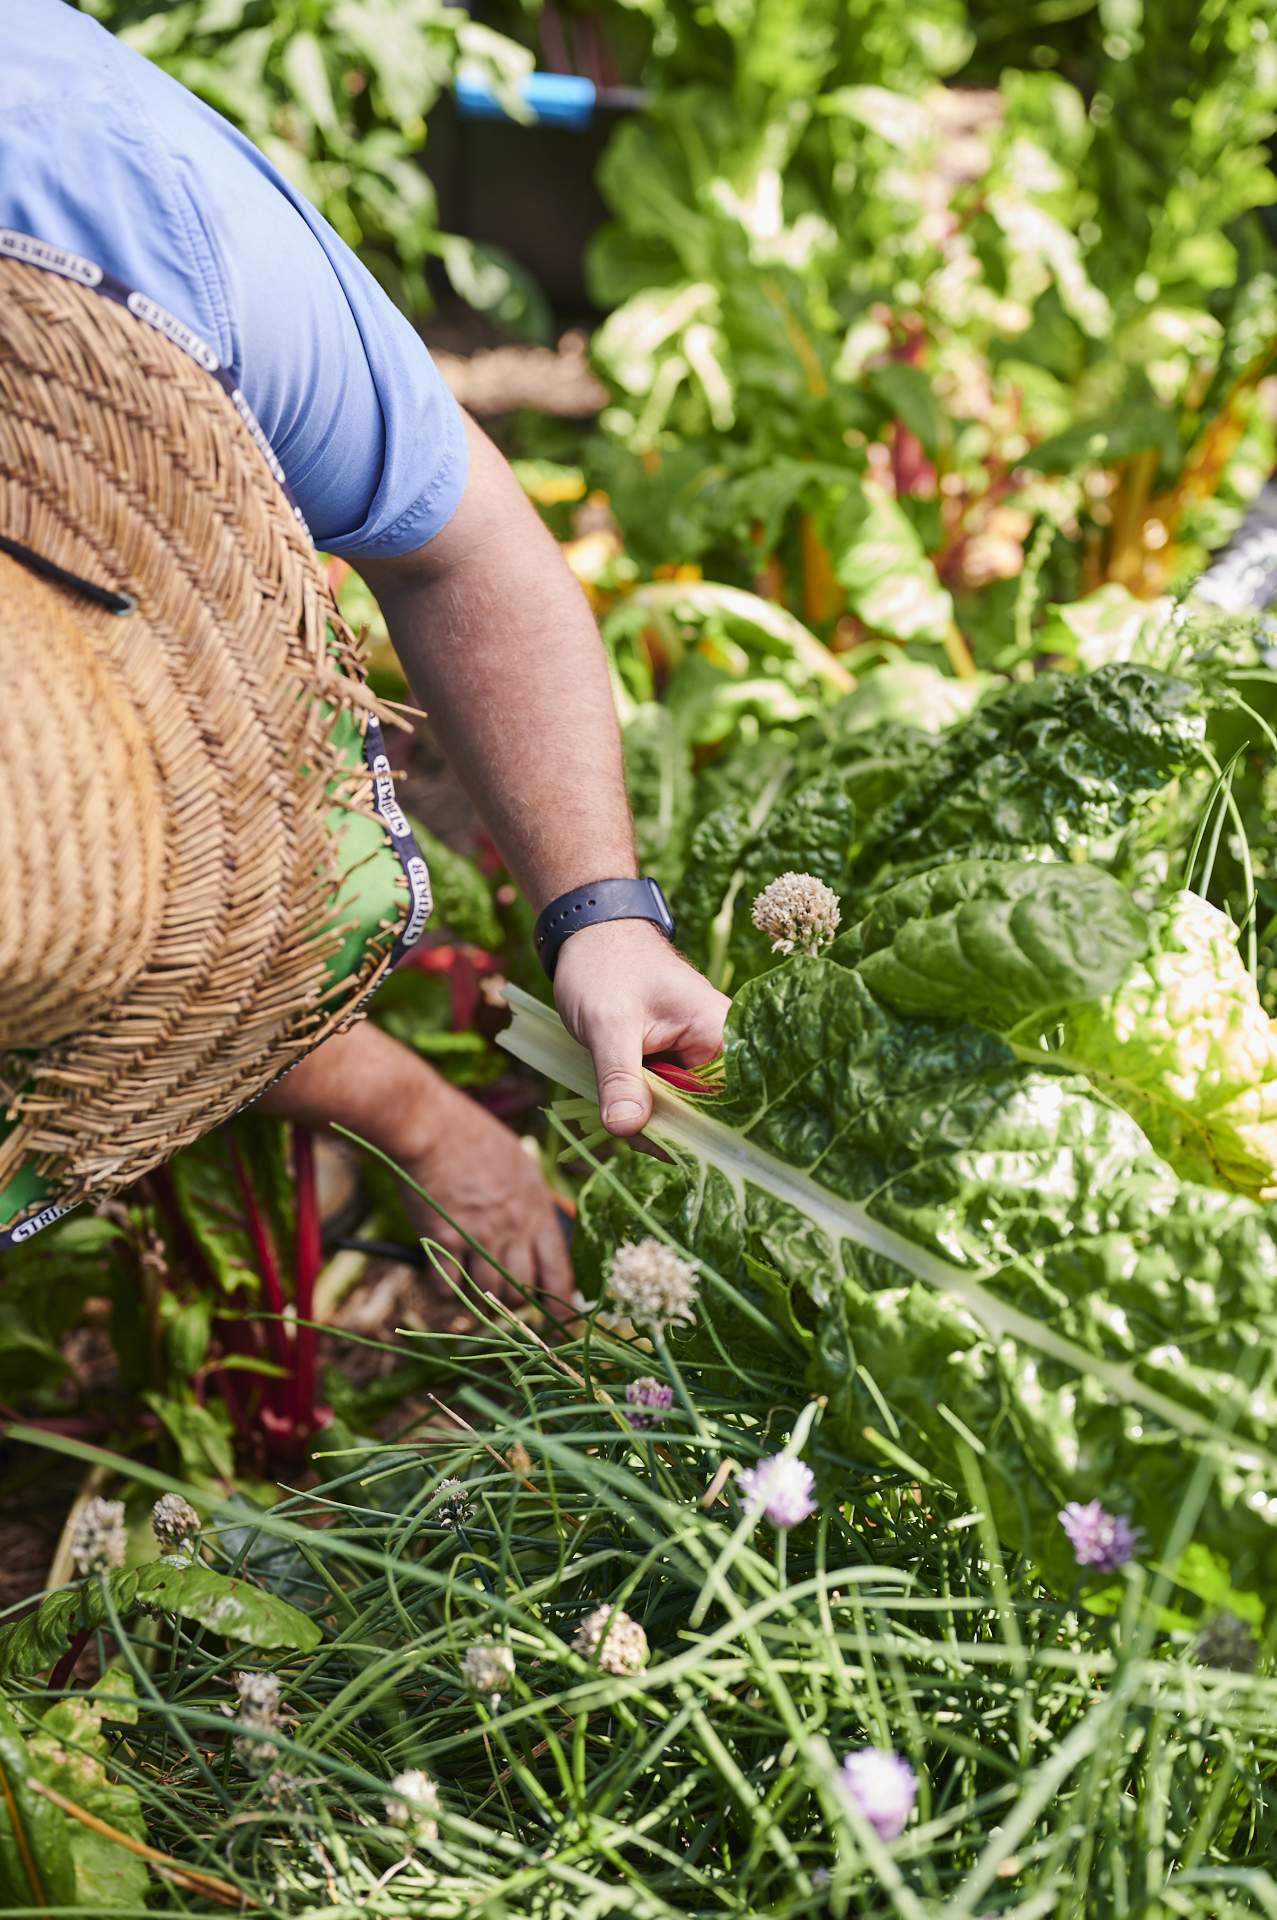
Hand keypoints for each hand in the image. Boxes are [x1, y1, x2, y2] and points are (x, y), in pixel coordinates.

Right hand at [259, 1021, 571, 1309]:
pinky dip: (445, 1290)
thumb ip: (528, 1201)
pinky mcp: (445, 1240)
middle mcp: (514, 1228)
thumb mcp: (517, 1164)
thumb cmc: (471, 1136)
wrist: (430, 1125)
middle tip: (498, 1294)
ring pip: (488, 1294)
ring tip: (466, 1280)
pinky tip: (440, 1276)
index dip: (561, 1302)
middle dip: (512, 1302)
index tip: (560, 1322)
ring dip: (477, 1296)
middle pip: (522, 1292)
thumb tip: (533, 1230)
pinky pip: (449, 1288)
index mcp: (537, 1209)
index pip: (559, 1271)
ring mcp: (480, 1236)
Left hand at [553, 920, 730, 1136]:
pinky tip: (614, 1112)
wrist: (587, 937)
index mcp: (720, 1031)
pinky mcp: (671, 1063)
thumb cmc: (605, 966)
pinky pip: (663, 1099)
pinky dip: (638, 1108)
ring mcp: (692, 1057)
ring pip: (679, 1111)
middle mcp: (716, 1047)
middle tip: (621, 1130)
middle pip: (705, 1112)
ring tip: (612, 1119)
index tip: (666, 1148)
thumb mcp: (609, 1023)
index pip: (730, 1099)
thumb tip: (626, 1128)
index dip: (702, 1131)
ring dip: (647, 1121)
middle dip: (666, 1130)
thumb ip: (619, 1076)